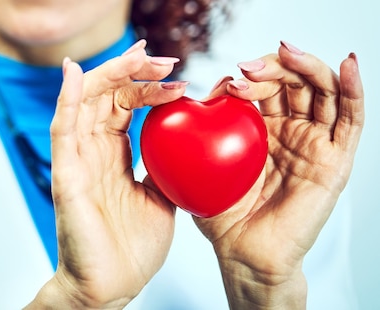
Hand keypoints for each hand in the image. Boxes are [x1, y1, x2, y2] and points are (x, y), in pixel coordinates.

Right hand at [26, 40, 185, 307]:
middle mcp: (92, 152)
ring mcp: (77, 161)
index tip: (172, 69)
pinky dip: (66, 99)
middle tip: (161, 58)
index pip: (123, 105)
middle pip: (105, 96)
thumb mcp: (162, 197)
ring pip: (84, 103)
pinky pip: (62, 130)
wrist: (113, 286)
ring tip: (138, 58)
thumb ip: (164, 167)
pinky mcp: (65, 176)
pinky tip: (74, 72)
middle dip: (132, 71)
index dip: (143, 83)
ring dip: (109, 75)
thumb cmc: (132, 248)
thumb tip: (187, 141)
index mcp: (113, 156)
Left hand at [196, 42, 363, 308]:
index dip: (252, 76)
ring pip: (323, 92)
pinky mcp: (335, 162)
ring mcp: (315, 144)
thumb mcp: (201, 165)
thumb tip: (204, 91)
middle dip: (274, 67)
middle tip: (249, 68)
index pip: (266, 87)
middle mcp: (291, 132)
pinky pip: (351, 121)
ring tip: (287, 55)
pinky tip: (349, 64)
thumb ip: (200, 131)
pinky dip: (353, 89)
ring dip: (308, 67)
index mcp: (261, 130)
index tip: (230, 79)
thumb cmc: (221, 214)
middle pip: (295, 82)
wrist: (242, 254)